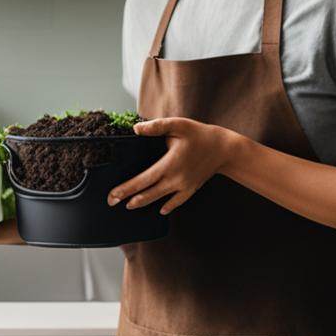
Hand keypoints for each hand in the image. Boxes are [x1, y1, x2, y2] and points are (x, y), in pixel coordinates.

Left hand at [108, 117, 238, 214]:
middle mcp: (175, 179)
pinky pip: (178, 201)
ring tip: (129, 206)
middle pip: (147, 193)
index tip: (112, 195)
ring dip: (143, 202)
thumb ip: (156, 127)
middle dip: (128, 198)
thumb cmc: (199, 134)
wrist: (224, 148)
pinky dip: (168, 206)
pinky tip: (161, 210)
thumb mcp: (178, 125)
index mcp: (169, 165)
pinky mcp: (192, 188)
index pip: (143, 180)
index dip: (126, 188)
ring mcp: (184, 186)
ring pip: (160, 198)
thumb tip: (136, 129)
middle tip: (111, 203)